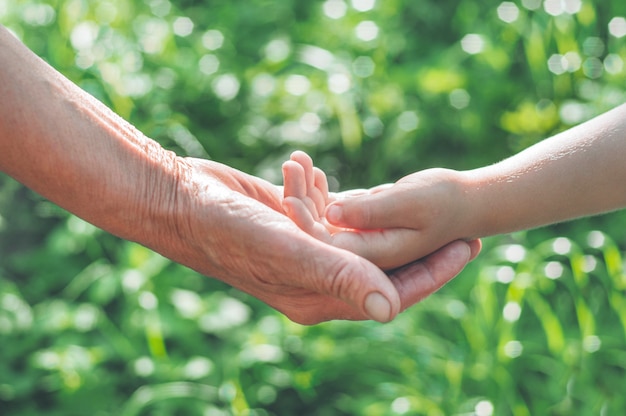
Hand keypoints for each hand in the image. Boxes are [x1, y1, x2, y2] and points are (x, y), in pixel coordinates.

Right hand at [159, 157, 479, 323]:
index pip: (390, 293)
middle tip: (467, 230)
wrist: (179, 200)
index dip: (433, 274)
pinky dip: (342, 197)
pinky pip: (332, 216)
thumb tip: (391, 308)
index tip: (470, 248)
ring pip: (361, 242)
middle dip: (424, 250)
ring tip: (425, 203)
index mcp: (318, 296)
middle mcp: (314, 279)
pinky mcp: (291, 225)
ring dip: (389, 222)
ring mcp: (303, 252)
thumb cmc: (226, 228)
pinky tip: (351, 180)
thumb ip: (338, 275)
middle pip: (383, 269)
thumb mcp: (286, 249)